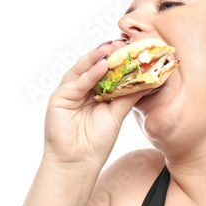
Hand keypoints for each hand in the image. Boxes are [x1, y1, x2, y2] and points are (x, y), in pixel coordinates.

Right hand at [42, 38, 149, 167]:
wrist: (78, 162)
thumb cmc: (96, 142)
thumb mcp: (117, 115)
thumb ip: (128, 97)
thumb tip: (146, 81)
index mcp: (95, 92)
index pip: (107, 71)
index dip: (118, 60)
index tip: (133, 49)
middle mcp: (81, 89)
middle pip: (94, 66)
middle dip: (108, 54)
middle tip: (123, 43)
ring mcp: (69, 92)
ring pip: (84, 69)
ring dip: (98, 58)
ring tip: (113, 49)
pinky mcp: (59, 98)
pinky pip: (77, 83)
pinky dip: (90, 74)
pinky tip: (102, 66)